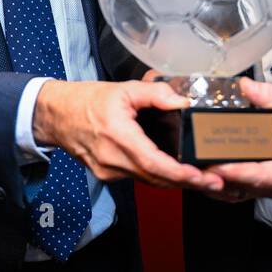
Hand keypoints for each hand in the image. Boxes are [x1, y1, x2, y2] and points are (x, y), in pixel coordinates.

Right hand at [31, 79, 223, 190]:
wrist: (55, 115)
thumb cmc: (86, 100)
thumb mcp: (123, 89)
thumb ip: (155, 93)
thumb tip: (182, 101)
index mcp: (117, 136)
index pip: (154, 163)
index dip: (180, 174)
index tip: (202, 177)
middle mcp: (112, 160)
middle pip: (156, 178)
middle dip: (187, 182)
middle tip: (215, 182)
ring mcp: (108, 171)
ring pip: (148, 181)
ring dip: (174, 181)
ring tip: (201, 179)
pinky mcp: (107, 175)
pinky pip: (138, 178)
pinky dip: (157, 176)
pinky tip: (174, 172)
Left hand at [204, 79, 271, 201]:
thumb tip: (247, 87)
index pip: (263, 176)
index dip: (237, 172)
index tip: (216, 166)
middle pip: (245, 186)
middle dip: (218, 177)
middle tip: (193, 164)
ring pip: (239, 191)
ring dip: (216, 181)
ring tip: (193, 166)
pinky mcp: (265, 186)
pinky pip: (240, 187)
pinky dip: (222, 180)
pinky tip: (204, 168)